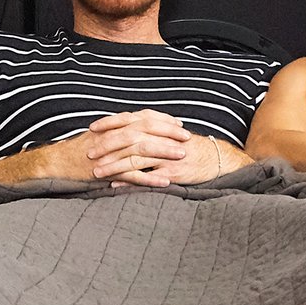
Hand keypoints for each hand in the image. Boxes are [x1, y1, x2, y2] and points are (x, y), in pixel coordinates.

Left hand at [89, 110, 241, 187]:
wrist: (216, 159)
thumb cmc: (190, 147)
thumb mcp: (170, 132)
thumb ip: (151, 128)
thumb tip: (129, 127)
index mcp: (159, 126)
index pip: (129, 119)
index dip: (110, 123)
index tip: (92, 128)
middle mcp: (161, 138)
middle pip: (128, 139)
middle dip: (106, 146)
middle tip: (88, 153)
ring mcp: (166, 156)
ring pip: (134, 158)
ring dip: (114, 165)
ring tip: (97, 172)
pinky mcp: (172, 173)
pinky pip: (148, 177)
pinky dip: (130, 181)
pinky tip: (116, 185)